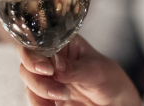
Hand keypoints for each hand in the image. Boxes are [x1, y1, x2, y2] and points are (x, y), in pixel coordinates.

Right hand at [18, 35, 142, 105]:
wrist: (116, 102)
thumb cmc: (111, 78)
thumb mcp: (96, 70)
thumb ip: (74, 68)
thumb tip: (54, 63)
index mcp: (64, 44)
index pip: (38, 43)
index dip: (34, 55)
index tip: (46, 69)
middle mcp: (52, 60)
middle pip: (27, 65)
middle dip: (38, 80)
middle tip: (58, 92)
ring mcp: (49, 78)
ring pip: (29, 84)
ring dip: (39, 94)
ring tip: (63, 98)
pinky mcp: (47, 97)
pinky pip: (35, 99)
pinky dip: (40, 104)